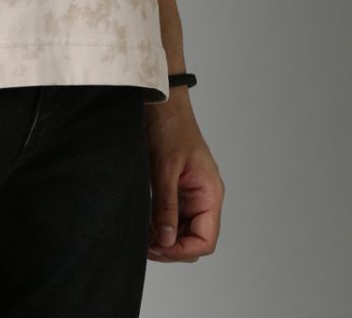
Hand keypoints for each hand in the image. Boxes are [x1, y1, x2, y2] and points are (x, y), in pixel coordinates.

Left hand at [143, 97, 224, 261]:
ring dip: (164, 238)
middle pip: (194, 240)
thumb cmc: (169, 126)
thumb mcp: (165, 168)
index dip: (182, 250)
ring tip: (142, 236)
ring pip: (182, 230)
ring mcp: (190, 194)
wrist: (160, 100)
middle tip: (145, 245)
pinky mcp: (176, 188)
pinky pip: (172, 216)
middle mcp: (203, 197)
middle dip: (171, 248)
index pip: (205, 240)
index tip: (157, 248)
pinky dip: (159, 224)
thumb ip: (166, 206)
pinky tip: (143, 224)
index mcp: (210, 193)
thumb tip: (166, 241)